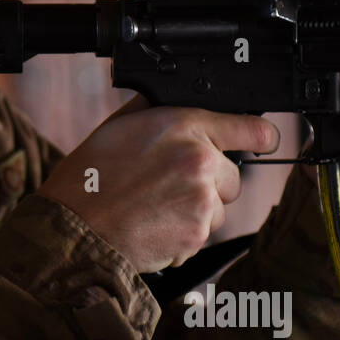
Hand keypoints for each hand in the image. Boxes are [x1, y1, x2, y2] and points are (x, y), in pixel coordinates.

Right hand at [38, 95, 279, 272]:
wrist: (74, 225)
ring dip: (195, 212)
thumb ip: (159, 113)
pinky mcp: (196, 236)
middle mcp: (201, 162)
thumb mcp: (121, 125)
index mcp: (185, 127)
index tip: (265, 140)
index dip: (260, 136)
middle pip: (232, 178)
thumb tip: (178, 103)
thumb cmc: (90, 175)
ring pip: (217, 210)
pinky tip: (152, 226)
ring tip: (154, 208)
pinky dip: (182, 235)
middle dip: (208, 183)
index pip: (251, 129)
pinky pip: (201, 235)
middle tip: (167, 186)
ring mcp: (202, 202)